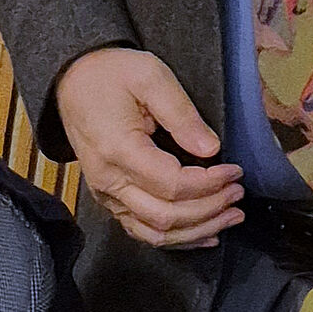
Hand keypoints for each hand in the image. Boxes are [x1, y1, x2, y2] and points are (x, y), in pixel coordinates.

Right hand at [54, 48, 243, 248]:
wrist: (73, 80)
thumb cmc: (111, 74)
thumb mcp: (151, 76)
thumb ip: (181, 114)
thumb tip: (210, 149)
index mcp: (118, 150)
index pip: (172, 184)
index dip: (209, 184)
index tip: (235, 171)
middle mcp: (108, 180)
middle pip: (165, 216)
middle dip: (209, 210)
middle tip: (238, 193)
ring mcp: (106, 194)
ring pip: (154, 232)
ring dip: (197, 230)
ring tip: (231, 216)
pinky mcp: (110, 198)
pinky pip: (142, 230)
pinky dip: (176, 238)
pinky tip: (204, 233)